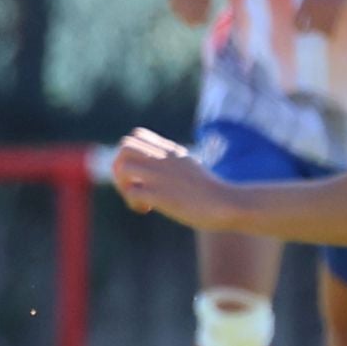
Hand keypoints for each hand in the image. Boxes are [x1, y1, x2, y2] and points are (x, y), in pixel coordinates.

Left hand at [110, 128, 232, 229]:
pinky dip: (132, 203)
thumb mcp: (191, 169)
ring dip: (123, 186)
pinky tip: (146, 210)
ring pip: (122, 167)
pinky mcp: (159, 195)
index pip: (136, 135)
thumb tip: (162, 174)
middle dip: (120, 168)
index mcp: (170, 151)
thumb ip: (173, 166)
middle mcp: (162, 159)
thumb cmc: (212, 192)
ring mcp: (160, 176)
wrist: (226, 204)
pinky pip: (131, 192)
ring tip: (139, 200)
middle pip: (124, 147)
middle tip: (132, 186)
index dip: (130, 154)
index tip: (140, 172)